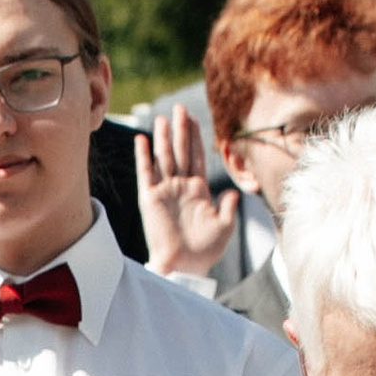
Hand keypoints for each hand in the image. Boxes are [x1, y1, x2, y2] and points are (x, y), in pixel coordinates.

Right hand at [133, 108, 240, 281]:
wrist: (184, 267)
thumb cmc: (204, 251)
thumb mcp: (224, 227)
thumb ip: (228, 207)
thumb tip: (234, 191)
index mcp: (198, 190)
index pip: (196, 157)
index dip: (196, 137)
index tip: (194, 118)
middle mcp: (181, 186)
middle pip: (181, 151)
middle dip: (181, 129)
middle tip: (179, 108)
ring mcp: (165, 191)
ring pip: (164, 157)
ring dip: (164, 137)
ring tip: (163, 117)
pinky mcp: (150, 198)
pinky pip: (146, 173)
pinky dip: (143, 156)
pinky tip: (142, 139)